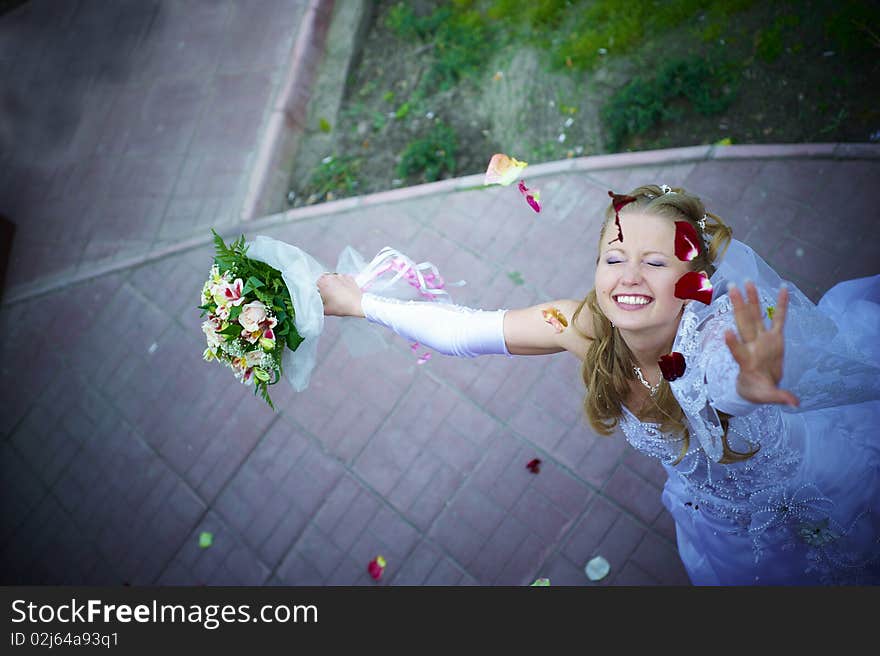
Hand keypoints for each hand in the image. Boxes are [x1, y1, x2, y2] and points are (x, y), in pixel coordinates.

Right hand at [317, 273, 364, 316]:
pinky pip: (343, 279)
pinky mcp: (349, 277)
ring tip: (338, 295)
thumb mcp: (325, 310)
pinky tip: (344, 292)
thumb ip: (317, 305)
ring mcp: (340, 275)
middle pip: (324, 281)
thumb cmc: (342, 306)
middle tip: (329, 296)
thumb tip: (316, 303)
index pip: (315, 285)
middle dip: (325, 287)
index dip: (318, 292)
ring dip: (334, 285)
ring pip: (333, 279)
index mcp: (322, 282)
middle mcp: (330, 276)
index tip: (321, 297)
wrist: (358, 304)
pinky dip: (342, 284)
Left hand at [725, 281, 798, 406]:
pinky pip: (778, 318)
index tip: (726, 332)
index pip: (737, 351)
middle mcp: (752, 345)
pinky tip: (783, 288)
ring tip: (746, 281)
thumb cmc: (758, 390)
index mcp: (747, 361)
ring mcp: (762, 339)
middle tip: (731, 288)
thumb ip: (779, 397)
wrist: (760, 386)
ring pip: (755, 316)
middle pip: (743, 323)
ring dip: (751, 299)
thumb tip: (794, 403)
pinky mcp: (775, 337)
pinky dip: (781, 304)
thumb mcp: (766, 396)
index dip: (732, 343)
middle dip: (738, 306)